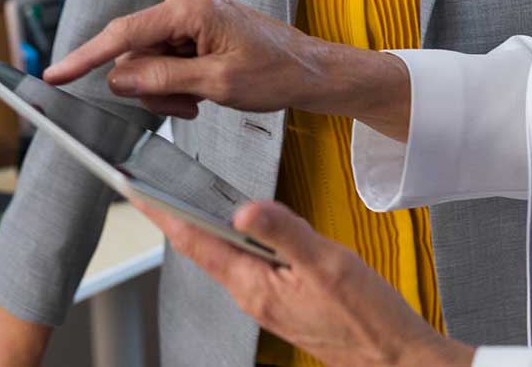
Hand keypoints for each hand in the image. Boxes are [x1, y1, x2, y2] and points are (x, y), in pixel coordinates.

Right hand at [44, 0, 411, 139]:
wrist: (308, 70)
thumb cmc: (273, 73)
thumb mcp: (216, 84)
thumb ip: (163, 78)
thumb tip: (117, 76)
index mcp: (190, 8)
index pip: (124, 33)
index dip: (86, 56)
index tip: (54, 74)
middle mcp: (184, 2)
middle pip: (134, 52)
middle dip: (149, 87)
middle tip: (186, 108)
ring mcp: (188, 14)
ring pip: (146, 61)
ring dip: (164, 90)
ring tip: (199, 102)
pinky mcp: (193, 27)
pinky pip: (163, 60)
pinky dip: (174, 83)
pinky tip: (199, 95)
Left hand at [140, 199, 475, 366]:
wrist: (394, 355)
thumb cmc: (366, 316)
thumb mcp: (328, 263)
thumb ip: (286, 232)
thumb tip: (245, 207)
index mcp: (255, 286)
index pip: (198, 242)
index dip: (165, 213)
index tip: (138, 189)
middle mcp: (254, 295)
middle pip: (206, 247)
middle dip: (178, 215)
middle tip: (153, 183)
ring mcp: (268, 299)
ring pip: (228, 254)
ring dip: (206, 225)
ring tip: (187, 195)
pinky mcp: (285, 299)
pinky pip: (250, 262)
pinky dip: (237, 238)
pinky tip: (242, 224)